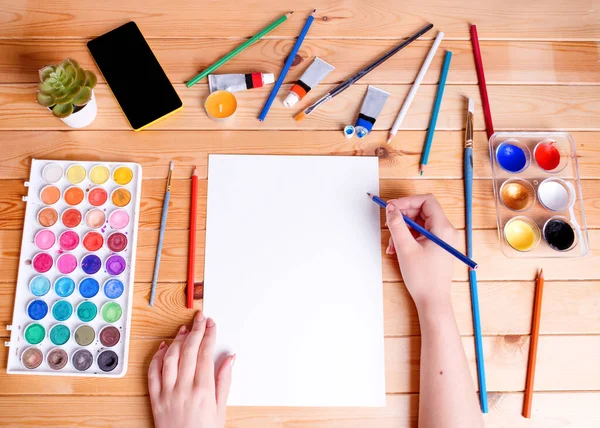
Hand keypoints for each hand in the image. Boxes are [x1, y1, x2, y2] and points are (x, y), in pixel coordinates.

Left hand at [148, 311, 234, 427]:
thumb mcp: (221, 408)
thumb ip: (224, 380)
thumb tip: (230, 358)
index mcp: (203, 390)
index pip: (204, 353)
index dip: (208, 335)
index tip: (211, 324)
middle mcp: (184, 388)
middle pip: (188, 350)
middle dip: (195, 330)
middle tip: (200, 318)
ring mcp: (167, 392)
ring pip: (170, 357)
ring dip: (176, 340)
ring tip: (184, 329)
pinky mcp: (155, 398)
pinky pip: (153, 373)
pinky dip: (157, 357)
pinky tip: (163, 347)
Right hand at [385, 194, 457, 310]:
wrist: (432, 301)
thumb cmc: (423, 278)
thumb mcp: (405, 248)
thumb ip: (397, 225)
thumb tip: (391, 209)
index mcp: (443, 228)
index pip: (426, 201)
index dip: (407, 201)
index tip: (392, 207)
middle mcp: (446, 231)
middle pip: (422, 211)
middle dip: (403, 216)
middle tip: (388, 224)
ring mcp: (442, 239)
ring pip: (419, 223)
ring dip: (403, 229)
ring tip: (392, 244)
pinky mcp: (437, 246)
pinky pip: (421, 234)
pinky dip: (408, 238)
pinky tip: (397, 249)